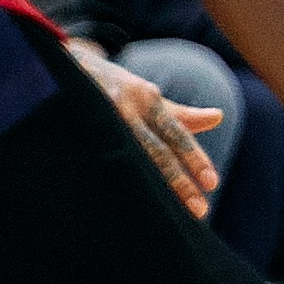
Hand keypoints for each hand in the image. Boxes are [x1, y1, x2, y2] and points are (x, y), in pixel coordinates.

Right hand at [69, 41, 221, 215]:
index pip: (175, 134)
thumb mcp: (148, 96)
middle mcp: (124, 109)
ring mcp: (99, 121)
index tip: (212, 184)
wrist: (64, 67)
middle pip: (156, 151)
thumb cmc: (116, 88)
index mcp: (146, 100)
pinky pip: (97, 160)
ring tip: (164, 215)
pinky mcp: (75, 133)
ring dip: (147, 188)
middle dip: (178, 182)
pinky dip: (110, 181)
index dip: (195, 158)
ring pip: (129, 159)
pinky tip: (120, 206)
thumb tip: (219, 117)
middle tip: (200, 209)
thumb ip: (182, 114)